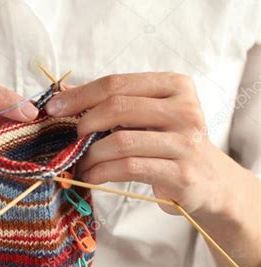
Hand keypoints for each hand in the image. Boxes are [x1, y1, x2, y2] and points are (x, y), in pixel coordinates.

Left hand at [45, 72, 245, 218]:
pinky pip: (129, 168)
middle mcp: (185, 109)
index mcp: (175, 86)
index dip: (81, 95)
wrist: (211, 183)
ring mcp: (186, 142)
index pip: (118, 83)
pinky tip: (91, 177)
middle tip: (68, 140)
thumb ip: (116, 104)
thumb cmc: (171, 147)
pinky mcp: (180, 173)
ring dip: (90, 155)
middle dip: (84, 123)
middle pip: (118, 107)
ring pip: (121, 141)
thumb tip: (64, 93)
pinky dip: (102, 172)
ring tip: (78, 163)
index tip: (54, 107)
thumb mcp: (150, 119)